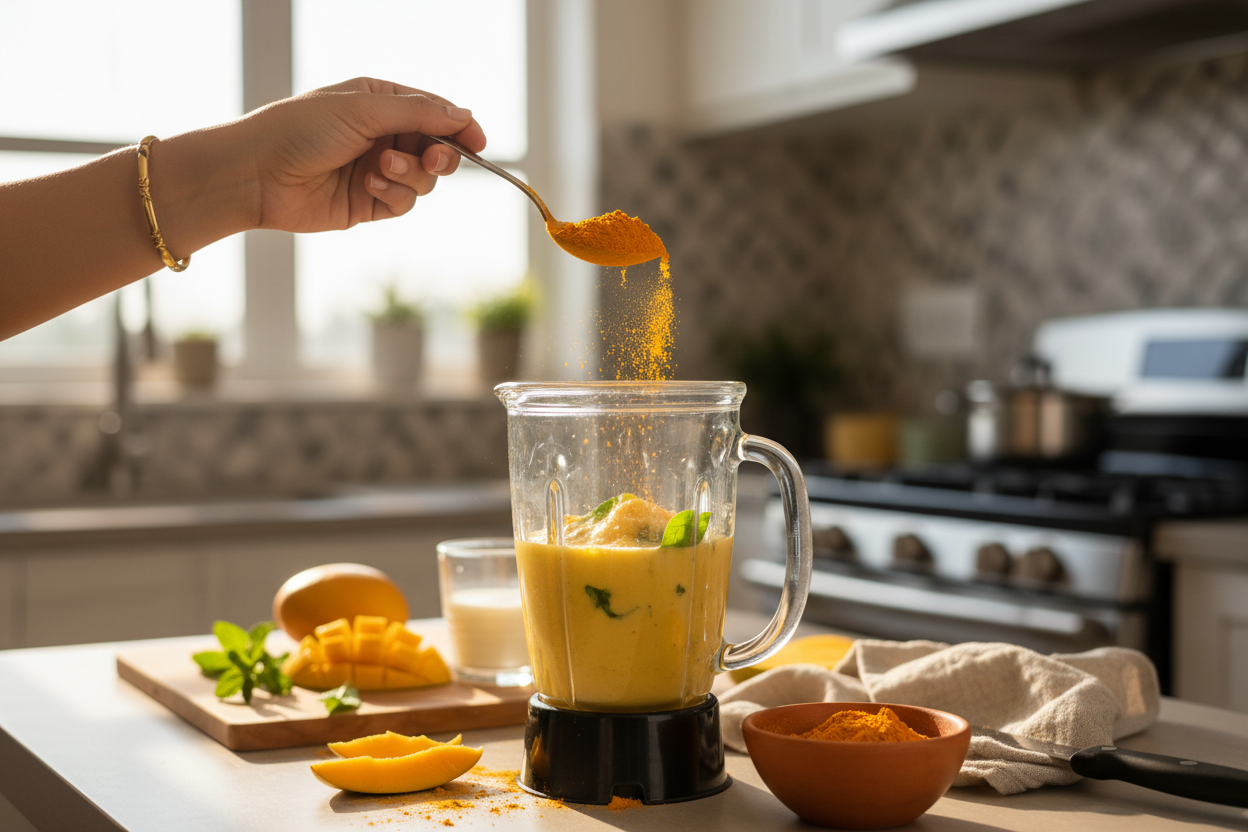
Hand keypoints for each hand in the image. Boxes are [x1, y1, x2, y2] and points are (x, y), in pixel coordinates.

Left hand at [241, 77, 486, 232]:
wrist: (258, 174)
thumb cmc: (301, 129)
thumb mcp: (364, 109)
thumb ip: (419, 113)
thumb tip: (465, 116)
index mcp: (381, 102)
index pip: (436, 113)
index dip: (461, 128)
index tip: (478, 142)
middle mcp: (383, 135)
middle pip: (438, 149)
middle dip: (440, 155)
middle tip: (434, 159)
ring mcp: (378, 170)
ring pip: (425, 179)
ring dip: (410, 174)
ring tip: (379, 166)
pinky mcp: (370, 203)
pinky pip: (404, 202)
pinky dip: (394, 193)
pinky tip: (368, 183)